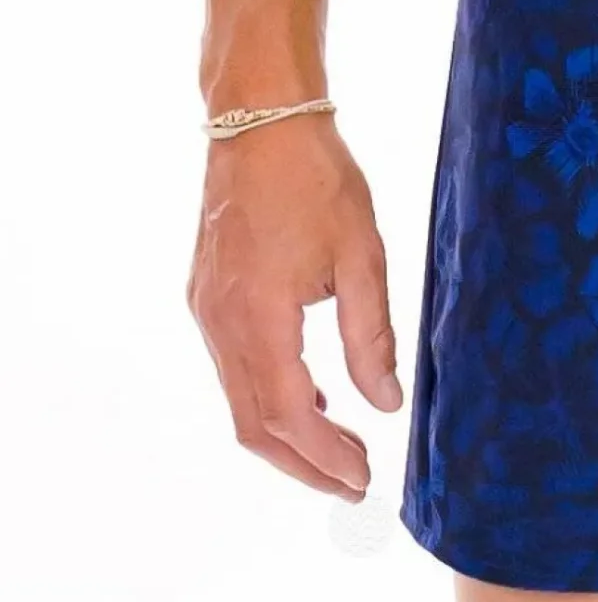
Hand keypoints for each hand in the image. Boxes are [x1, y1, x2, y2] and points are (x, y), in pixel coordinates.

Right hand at [188, 114, 400, 495]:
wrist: (258, 117)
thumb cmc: (313, 176)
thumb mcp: (362, 258)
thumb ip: (370, 339)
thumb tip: (385, 404)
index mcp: (259, 314)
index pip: (290, 413)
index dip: (326, 456)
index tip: (363, 478)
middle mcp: (221, 320)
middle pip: (255, 425)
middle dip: (305, 464)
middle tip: (354, 483)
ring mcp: (207, 310)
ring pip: (240, 403)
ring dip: (289, 436)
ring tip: (344, 450)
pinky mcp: (208, 298)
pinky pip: (235, 369)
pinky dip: (271, 399)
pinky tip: (316, 400)